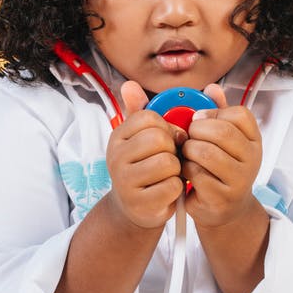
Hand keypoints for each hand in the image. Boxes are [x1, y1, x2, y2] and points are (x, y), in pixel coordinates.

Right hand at [103, 81, 185, 228]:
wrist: (136, 207)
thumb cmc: (146, 166)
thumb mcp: (142, 138)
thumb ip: (141, 111)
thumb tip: (129, 84)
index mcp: (118, 136)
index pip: (148, 118)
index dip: (167, 127)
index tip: (168, 139)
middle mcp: (115, 157)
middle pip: (159, 139)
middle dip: (172, 149)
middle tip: (169, 159)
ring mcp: (124, 181)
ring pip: (167, 163)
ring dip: (176, 170)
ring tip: (168, 175)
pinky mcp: (139, 203)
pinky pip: (172, 187)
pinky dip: (177, 189)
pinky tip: (168, 191)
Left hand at [180, 83, 263, 227]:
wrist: (224, 209)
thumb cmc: (219, 168)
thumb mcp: (221, 139)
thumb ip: (217, 112)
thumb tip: (211, 87)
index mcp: (253, 139)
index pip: (239, 115)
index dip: (213, 114)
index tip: (200, 121)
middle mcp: (252, 158)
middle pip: (221, 132)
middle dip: (196, 131)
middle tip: (189, 138)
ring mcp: (240, 179)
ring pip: (205, 152)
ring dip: (188, 151)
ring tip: (188, 156)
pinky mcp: (223, 197)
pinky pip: (196, 174)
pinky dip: (186, 171)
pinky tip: (188, 174)